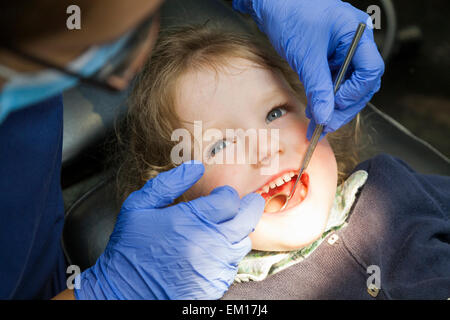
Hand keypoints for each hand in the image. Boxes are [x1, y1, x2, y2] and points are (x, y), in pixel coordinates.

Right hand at [74, 161, 263, 298]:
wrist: (122, 291)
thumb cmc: (129, 247)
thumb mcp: (139, 206)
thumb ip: (169, 183)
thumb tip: (196, 167)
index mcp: (190, 221)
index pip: (229, 200)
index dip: (227, 194)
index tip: (220, 195)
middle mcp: (208, 244)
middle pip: (246, 220)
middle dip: (249, 207)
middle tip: (249, 201)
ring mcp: (213, 267)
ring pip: (243, 242)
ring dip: (238, 231)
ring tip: (226, 227)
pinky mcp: (215, 285)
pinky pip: (233, 265)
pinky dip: (229, 254)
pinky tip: (213, 250)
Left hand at [233, 0, 384, 138]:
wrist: (270, 3)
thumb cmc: (289, 13)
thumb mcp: (306, 55)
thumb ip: (318, 88)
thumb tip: (326, 116)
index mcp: (356, 33)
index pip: (370, 70)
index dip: (355, 93)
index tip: (335, 105)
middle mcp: (353, 41)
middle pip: (361, 82)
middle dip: (345, 105)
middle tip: (328, 122)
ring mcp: (341, 49)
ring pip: (347, 85)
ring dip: (334, 104)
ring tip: (319, 118)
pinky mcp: (328, 56)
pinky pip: (334, 81)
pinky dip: (326, 96)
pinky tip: (316, 108)